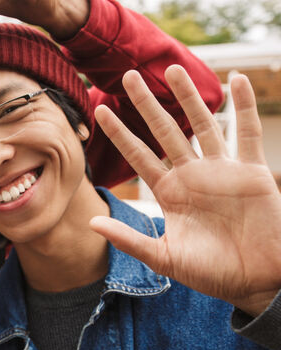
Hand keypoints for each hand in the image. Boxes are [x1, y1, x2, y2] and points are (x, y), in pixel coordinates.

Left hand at [89, 65, 280, 315]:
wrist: (257, 281)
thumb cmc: (211, 272)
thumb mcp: (164, 257)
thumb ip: (129, 239)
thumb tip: (92, 222)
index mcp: (169, 193)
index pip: (138, 155)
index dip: (120, 133)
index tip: (101, 109)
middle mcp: (192, 175)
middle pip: (165, 131)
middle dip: (147, 104)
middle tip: (129, 75)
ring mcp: (221, 170)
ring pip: (203, 124)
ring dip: (188, 97)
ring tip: (172, 69)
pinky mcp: (252, 172)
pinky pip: (246, 133)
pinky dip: (243, 106)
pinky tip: (237, 79)